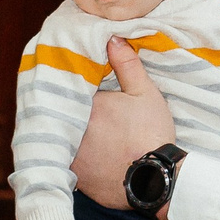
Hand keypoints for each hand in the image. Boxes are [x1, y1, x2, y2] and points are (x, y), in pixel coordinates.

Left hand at [70, 40, 178, 210]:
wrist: (156, 181)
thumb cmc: (151, 134)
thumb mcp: (144, 93)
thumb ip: (127, 64)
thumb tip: (112, 38)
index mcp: (86, 105)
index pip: (73, 90)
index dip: (78, 87)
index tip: (86, 87)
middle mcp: (71, 130)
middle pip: (65, 115)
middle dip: (71, 110)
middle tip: (86, 110)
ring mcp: (71, 156)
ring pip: (63, 139)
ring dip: (69, 134)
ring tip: (83, 131)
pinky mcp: (76, 178)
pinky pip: (69, 164)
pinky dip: (75, 158)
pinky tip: (85, 154)